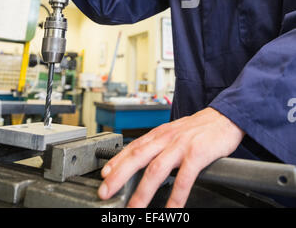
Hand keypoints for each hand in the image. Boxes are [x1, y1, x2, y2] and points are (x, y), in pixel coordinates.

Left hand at [98, 107, 244, 207]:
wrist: (225, 116)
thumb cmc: (199, 128)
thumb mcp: (175, 131)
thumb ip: (159, 144)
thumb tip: (143, 159)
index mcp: (160, 133)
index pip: (133, 147)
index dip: (117, 161)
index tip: (103, 175)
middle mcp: (167, 138)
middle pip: (138, 157)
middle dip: (119, 176)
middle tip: (105, 191)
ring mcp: (181, 146)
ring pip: (156, 170)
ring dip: (142, 192)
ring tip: (134, 210)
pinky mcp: (197, 154)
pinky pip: (184, 179)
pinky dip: (176, 197)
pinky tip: (171, 211)